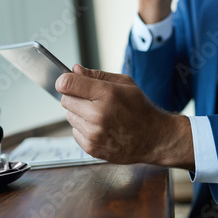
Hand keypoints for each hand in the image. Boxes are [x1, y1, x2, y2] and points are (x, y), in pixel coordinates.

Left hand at [55, 64, 193, 169]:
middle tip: (91, 100)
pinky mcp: (91, 147)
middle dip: (74, 97)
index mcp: (107, 94)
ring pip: (68, 116)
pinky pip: (74, 131)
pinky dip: (83, 128)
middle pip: (65, 100)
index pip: (67, 84)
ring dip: (79, 114)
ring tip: (99, 115)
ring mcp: (94, 133)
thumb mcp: (124, 84)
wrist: (153, 138)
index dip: (64, 81)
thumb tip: (74, 69)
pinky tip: (100, 127)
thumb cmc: (139, 108)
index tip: (67, 82)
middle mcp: (98, 115)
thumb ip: (96, 75)